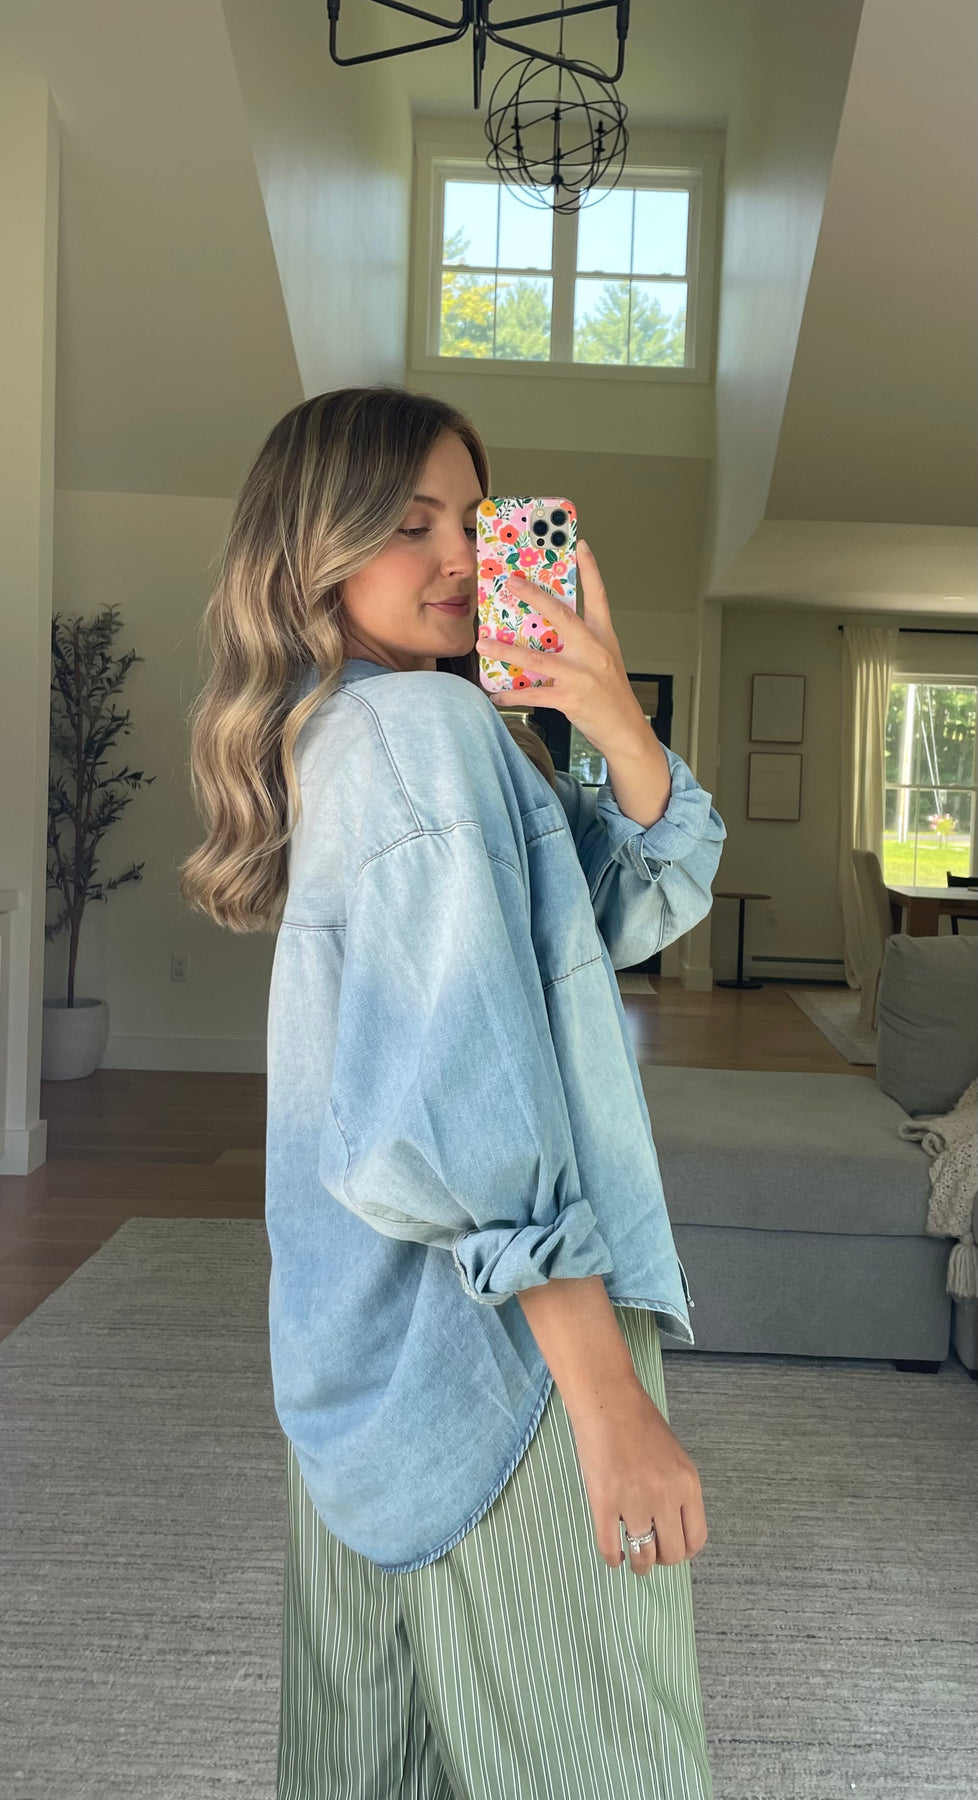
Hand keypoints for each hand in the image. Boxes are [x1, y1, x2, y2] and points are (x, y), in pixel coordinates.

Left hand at [477, 540, 650, 759]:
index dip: (591, 569)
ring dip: (506, 650)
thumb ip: (580, 642)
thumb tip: (544, 630)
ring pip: (537, 658)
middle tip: (510, 583)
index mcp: (603, 637)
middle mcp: (594, 651)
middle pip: (562, 616)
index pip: (598, 596)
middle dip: (534, 596)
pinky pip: (534, 694)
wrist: (625, 730)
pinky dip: (512, 695)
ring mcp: (582, 675)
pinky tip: (496, 695)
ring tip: (483, 643)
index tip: (580, 545)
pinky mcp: (571, 699)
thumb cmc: (611, 694)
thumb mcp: (604, 659)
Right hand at [566, 1377, 708, 1575]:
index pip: (696, 1539)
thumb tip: (674, 1527)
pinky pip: (610, 1546)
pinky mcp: (604, 1502)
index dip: (684, 1550)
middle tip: (652, 1553)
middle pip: (672, 1553)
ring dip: (639, 1564)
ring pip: (643, 1556)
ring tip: (634, 1558)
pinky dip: (613, 1558)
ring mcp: (634, 1500)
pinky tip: (615, 1556)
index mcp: (688, 1484)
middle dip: (662, 1559)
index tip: (673, 1548)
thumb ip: (678, 1490)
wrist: (607, 1399)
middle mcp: (665, 1496)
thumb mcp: (675, 1457)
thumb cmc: (640, 1422)